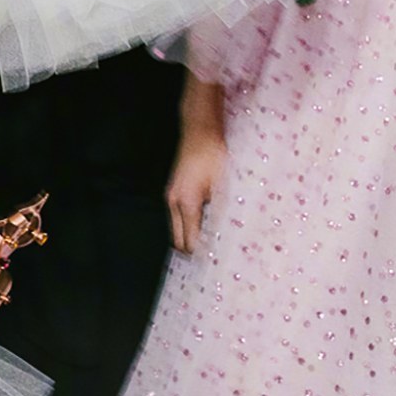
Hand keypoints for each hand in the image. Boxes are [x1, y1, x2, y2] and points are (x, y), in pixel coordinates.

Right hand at [167, 133, 225, 255]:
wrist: (200, 130)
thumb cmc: (213, 154)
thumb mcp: (222, 184)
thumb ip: (219, 211)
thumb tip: (223, 234)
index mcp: (186, 203)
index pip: (189, 241)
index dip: (201, 254)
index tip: (214, 265)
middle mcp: (174, 202)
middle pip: (178, 240)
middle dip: (192, 251)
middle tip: (212, 261)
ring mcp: (172, 196)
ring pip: (178, 229)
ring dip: (191, 238)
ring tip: (210, 245)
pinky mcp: (175, 190)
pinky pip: (180, 217)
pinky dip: (190, 225)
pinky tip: (206, 225)